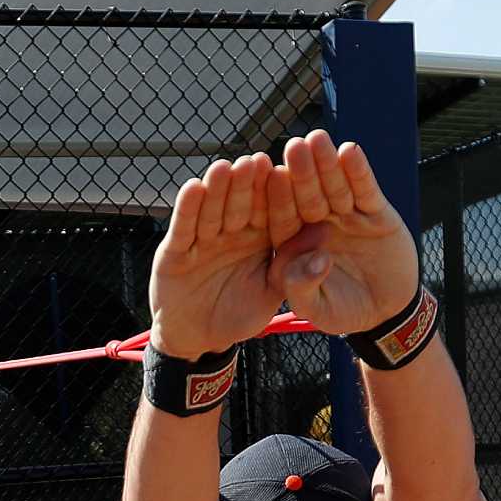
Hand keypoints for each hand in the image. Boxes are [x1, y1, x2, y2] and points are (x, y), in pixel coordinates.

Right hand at [147, 153, 282, 359]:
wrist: (197, 339)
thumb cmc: (238, 317)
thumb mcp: (271, 294)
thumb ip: (295, 268)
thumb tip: (325, 235)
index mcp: (261, 238)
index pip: (271, 211)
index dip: (277, 193)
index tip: (286, 171)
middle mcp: (233, 233)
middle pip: (242, 204)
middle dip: (247, 184)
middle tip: (254, 161)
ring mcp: (203, 239)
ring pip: (212, 210)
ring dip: (217, 189)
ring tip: (223, 167)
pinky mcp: (175, 250)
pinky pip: (183, 227)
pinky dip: (187, 209)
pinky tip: (193, 187)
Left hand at [266, 132, 418, 336]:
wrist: (385, 310)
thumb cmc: (343, 311)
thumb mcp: (318, 308)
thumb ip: (304, 287)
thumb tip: (313, 259)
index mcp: (295, 245)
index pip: (283, 218)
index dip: (279, 198)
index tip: (271, 176)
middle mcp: (318, 225)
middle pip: (308, 195)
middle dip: (301, 171)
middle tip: (294, 145)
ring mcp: (347, 216)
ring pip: (335, 186)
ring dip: (327, 164)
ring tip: (320, 139)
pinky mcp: (375, 213)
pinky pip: (365, 190)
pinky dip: (359, 172)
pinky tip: (351, 151)